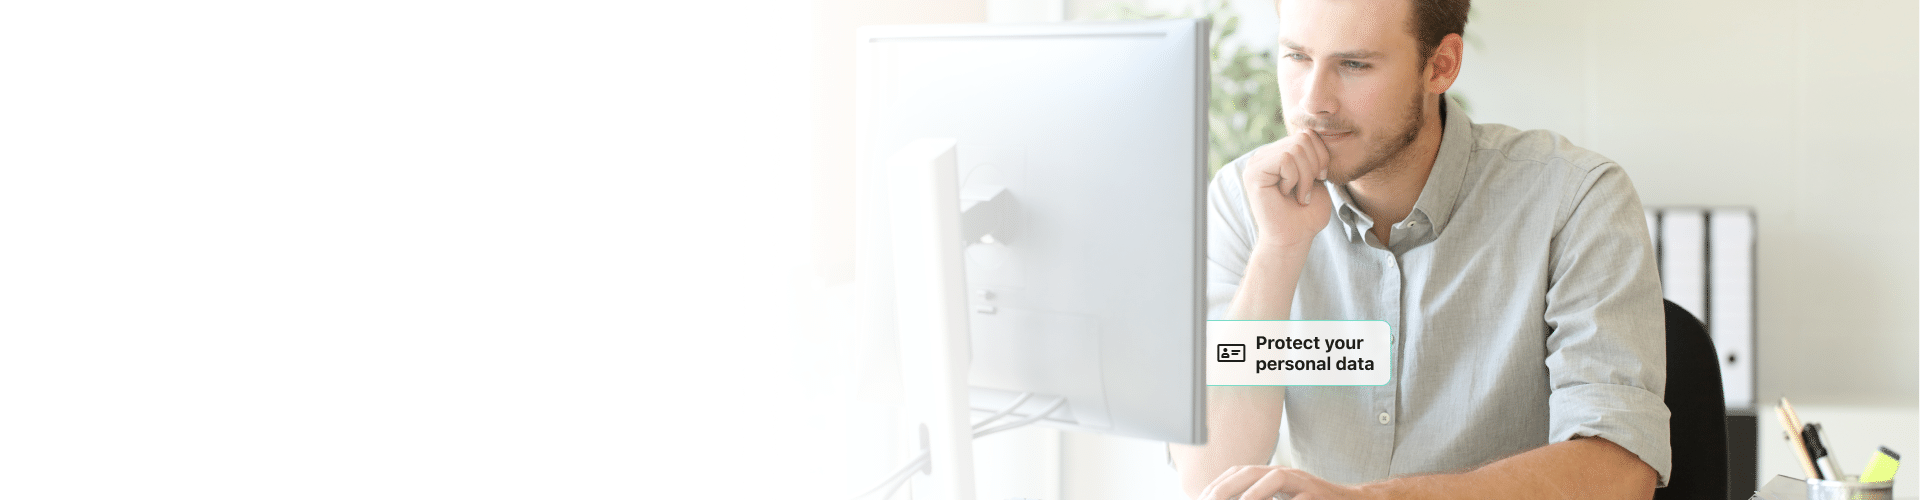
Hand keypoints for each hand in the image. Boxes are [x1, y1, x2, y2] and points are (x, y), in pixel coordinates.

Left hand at [1197, 465, 1373, 499]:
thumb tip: (1227, 498)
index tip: (1201, 497)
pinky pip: (1301, 498)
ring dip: (1254, 493)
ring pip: (1276, 479)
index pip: (1240, 472)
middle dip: (1227, 486)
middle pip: (1252, 471)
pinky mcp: (1319, 496)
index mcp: (1273, 474)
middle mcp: (1286, 474)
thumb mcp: (1282, 498)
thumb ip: (1260, 497)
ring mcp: (1304, 483)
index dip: (1219, 483)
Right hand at [1241, 130, 1333, 253]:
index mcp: (1278, 153)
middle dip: (1314, 166)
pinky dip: (1295, 179)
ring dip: (1305, 177)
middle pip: (1303, 138)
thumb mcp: (1316, 175)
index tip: (1318, 179)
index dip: (1321, 156)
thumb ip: (1313, 152)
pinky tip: (1287, 194)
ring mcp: (1256, 163)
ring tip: (1298, 194)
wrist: (1295, 238)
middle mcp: (1264, 155)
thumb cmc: (1307, 213)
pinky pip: (1285, 159)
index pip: (1307, 134)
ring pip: (1295, 148)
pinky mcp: (1253, 173)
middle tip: (1307, 190)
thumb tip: (1312, 130)